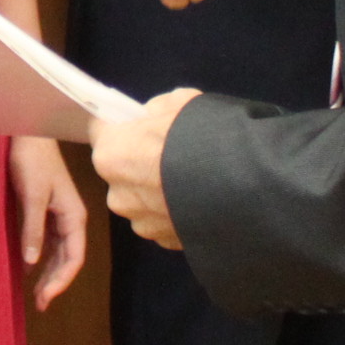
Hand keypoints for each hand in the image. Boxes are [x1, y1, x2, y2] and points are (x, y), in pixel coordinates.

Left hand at [9, 138, 88, 308]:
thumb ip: (33, 228)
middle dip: (56, 282)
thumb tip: (32, 262)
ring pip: (60, 252)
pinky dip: (43, 258)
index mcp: (74, 216)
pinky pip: (50, 241)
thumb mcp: (32, 195)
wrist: (28, 132)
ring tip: (38, 295)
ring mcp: (61, 215)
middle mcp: (71, 218)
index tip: (45, 298)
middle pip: (69, 259)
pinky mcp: (49, 210)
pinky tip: (32, 269)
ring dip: (50, 273)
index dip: (61, 281)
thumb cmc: (32, 159)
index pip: (74, 258)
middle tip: (40, 304)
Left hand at [89, 88, 196, 248]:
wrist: (243, 187)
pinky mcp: (165, 243)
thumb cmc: (203, 137)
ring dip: (158, 192)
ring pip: (142, 201)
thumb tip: (154, 117)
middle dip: (139, 161)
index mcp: (111, 154)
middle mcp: (117, 193)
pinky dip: (176, 213)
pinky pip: (163, 221)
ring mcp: (141, 223)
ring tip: (192, 180)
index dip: (120, 125)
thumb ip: (158, 109)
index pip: (101, 131)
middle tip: (172, 152)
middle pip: (121, 170)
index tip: (137, 123)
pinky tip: (201, 201)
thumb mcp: (179, 102)